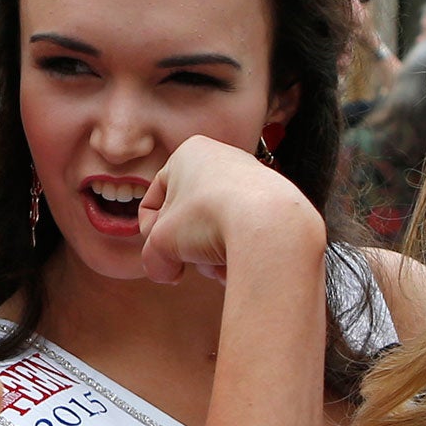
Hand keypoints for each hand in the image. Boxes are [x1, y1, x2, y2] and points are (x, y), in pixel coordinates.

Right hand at [136, 135, 317, 285]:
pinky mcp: (274, 204)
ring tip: (218, 262)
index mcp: (189, 154)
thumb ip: (153, 257)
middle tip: (190, 260)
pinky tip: (239, 263)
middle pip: (188, 219)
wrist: (269, 225)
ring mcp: (252, 181)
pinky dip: (237, 252)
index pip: (153, 202)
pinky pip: (244, 234)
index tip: (162, 253)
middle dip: (187, 248)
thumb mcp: (161, 242)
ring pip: (216, 230)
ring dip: (211, 254)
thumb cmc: (210, 218)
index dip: (151, 234)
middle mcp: (223, 159)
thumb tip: (165, 271)